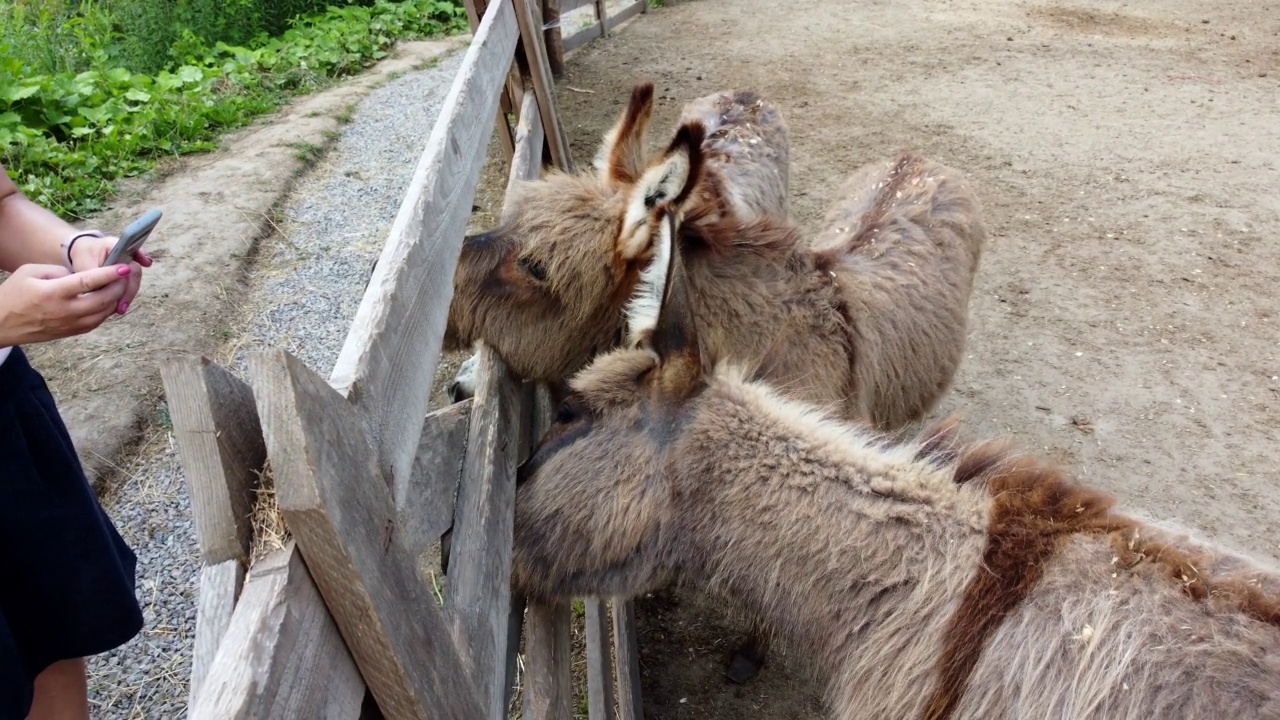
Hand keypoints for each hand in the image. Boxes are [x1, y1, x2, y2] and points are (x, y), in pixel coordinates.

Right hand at [0, 263, 131, 345]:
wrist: (2, 324)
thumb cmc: (14, 294)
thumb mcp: (30, 272)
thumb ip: (58, 270)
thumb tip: (83, 275)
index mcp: (53, 293)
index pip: (87, 282)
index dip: (109, 274)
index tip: (124, 267)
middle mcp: (65, 311)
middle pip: (102, 300)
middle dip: (119, 286)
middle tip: (126, 275)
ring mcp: (70, 324)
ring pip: (103, 313)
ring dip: (116, 299)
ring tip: (121, 285)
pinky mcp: (72, 332)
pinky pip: (97, 321)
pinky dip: (107, 310)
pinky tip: (109, 299)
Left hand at [68, 235, 152, 314]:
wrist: (82, 254)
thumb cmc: (84, 256)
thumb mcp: (85, 264)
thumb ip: (95, 275)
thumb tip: (105, 290)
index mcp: (115, 246)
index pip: (132, 249)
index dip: (141, 255)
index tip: (147, 263)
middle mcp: (126, 255)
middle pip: (134, 271)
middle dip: (130, 288)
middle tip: (122, 304)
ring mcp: (128, 266)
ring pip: (133, 282)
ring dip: (128, 296)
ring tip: (120, 309)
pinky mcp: (126, 276)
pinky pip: (129, 287)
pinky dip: (124, 297)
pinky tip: (120, 307)